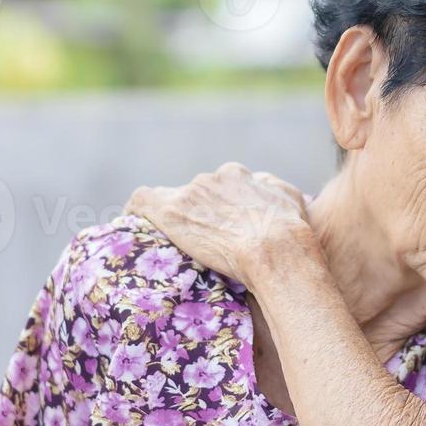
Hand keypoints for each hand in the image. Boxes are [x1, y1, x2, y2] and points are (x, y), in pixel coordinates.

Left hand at [123, 162, 311, 286]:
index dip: (217, 207)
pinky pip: (142, 202)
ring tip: (174, 245)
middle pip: (194, 194)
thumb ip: (274, 188)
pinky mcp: (171, 211)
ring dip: (174, 220)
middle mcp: (211, 179)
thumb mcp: (292, 200)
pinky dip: (136, 212)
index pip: (219, 185)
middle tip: (202, 243)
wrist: (276, 249)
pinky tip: (133, 228)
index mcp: (238, 176)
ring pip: (171, 202)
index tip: (220, 227)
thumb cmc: (290, 232)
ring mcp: (190, 194)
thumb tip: (263, 185)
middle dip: (197, 215)